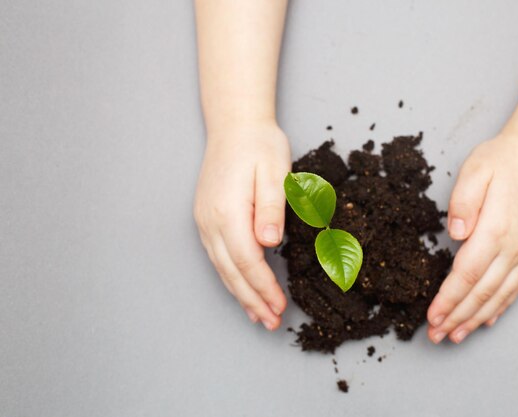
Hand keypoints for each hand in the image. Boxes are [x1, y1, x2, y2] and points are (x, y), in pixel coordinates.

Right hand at [194, 122, 290, 329]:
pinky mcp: (207, 219)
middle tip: (271, 322)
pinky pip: (218, 257)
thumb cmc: (258, 145)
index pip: (247, 261)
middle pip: (231, 272)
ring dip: (241, 294)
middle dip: (252, 300)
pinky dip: (231, 278)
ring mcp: (205, 221)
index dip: (264, 287)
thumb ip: (272, 208)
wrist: (235, 126)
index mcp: (228, 211)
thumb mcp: (274, 171)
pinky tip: (242, 288)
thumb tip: (268, 243)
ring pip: (222, 268)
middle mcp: (210, 221)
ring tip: (259, 316)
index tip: (280, 306)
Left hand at [427, 135, 517, 343]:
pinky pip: (516, 287)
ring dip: (476, 319)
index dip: (449, 299)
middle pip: (481, 292)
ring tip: (457, 336)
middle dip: (457, 317)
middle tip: (436, 336)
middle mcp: (513, 247)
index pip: (467, 274)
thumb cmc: (503, 161)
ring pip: (499, 295)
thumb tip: (455, 233)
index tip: (432, 317)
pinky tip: (487, 319)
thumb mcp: (475, 171)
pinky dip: (500, 307)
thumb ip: (463, 203)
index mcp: (494, 230)